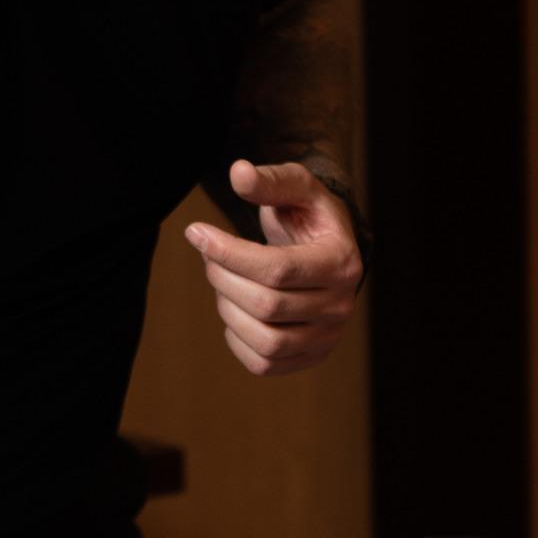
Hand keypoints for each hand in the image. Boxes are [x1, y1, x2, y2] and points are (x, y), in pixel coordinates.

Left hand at [185, 158, 363, 376]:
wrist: (329, 252)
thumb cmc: (307, 216)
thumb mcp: (297, 189)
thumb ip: (271, 180)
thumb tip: (238, 172)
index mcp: (341, 262)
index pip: (278, 269)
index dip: (229, 253)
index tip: (195, 232)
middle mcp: (341, 306)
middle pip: (267, 306)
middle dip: (224, 277)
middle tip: (208, 254)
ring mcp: (328, 337)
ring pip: (266, 341)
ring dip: (228, 309)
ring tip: (223, 280)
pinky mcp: (310, 357)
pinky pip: (264, 364)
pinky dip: (237, 340)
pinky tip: (235, 308)